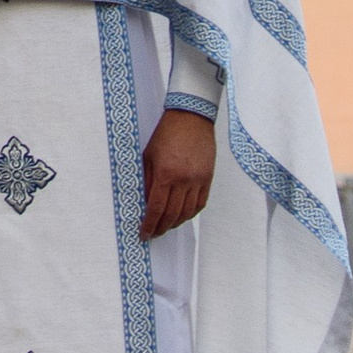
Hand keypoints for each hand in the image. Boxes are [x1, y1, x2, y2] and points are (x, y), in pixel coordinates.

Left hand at [140, 108, 215, 241]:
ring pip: (187, 212)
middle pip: (172, 214)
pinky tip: (182, 216)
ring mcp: (197, 180)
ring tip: (166, 227)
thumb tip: (146, 203)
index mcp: (165, 174)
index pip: (156, 208)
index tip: (144, 234)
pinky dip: (190, 213)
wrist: (191, 118)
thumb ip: (147, 181)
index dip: (149, 225)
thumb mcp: (148, 156)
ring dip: (176, 223)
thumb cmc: (166, 134)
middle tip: (154, 233)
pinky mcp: (208, 178)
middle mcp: (183, 180)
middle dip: (161, 228)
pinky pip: (200, 203)